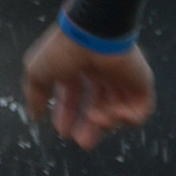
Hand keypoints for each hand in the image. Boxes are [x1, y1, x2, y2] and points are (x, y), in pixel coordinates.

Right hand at [23, 27, 155, 151]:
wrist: (95, 34)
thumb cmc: (64, 50)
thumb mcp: (37, 73)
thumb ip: (34, 96)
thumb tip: (34, 116)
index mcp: (77, 69)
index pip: (73, 97)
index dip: (67, 115)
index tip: (63, 131)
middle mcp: (99, 74)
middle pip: (96, 109)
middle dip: (89, 128)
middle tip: (83, 142)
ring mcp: (121, 79)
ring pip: (116, 112)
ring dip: (105, 123)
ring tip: (98, 120)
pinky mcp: (141, 83)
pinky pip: (139, 111)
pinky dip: (129, 119)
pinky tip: (116, 114)